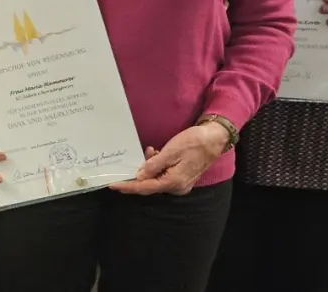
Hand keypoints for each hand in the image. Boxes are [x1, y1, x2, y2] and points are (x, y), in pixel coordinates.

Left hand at [111, 122, 226, 195]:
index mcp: (173, 182)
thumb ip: (154, 165)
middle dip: (137, 175)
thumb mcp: (170, 151)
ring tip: (149, 151)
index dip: (128, 187)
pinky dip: (157, 166)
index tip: (113, 185)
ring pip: (156, 179)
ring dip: (148, 168)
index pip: (145, 187)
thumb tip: (139, 177)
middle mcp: (177, 187)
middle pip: (150, 185)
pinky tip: (156, 153)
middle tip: (125, 165)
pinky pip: (164, 175)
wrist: (214, 139)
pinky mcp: (182, 177)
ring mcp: (180, 183)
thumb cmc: (193, 143)